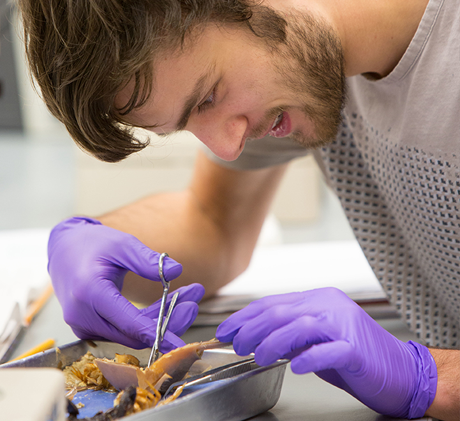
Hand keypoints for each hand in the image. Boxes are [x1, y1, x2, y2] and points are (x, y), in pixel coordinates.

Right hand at [48, 216, 204, 349]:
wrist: (65, 249)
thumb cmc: (93, 243)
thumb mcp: (122, 244)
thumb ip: (147, 259)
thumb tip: (176, 270)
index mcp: (89, 293)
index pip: (129, 323)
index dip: (158, 334)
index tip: (181, 344)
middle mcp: (83, 315)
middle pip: (133, 333)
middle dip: (168, 321)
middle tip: (193, 301)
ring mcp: (84, 325)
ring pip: (130, 334)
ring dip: (161, 320)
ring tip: (188, 297)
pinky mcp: (90, 327)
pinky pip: (123, 330)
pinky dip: (146, 321)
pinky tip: (167, 304)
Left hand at [216, 287, 436, 417]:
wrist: (402, 370)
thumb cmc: (356, 356)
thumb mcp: (317, 338)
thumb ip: (292, 333)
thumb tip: (258, 336)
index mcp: (319, 300)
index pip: (273, 302)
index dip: (245, 316)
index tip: (227, 329)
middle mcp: (329, 306)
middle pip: (281, 312)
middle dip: (251, 329)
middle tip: (237, 345)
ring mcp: (344, 325)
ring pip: (299, 326)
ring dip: (272, 342)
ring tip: (258, 356)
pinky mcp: (356, 349)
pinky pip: (328, 351)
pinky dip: (309, 358)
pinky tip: (297, 368)